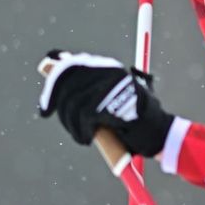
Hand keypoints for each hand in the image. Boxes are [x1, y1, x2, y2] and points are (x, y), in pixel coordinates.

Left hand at [37, 51, 173, 156]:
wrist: (159, 132)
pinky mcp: (108, 102)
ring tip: (81, 136)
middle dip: (54, 100)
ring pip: (73, 102)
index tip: (45, 104)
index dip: (54, 81)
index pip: (72, 65)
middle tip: (54, 116)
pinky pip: (84, 116)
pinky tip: (87, 139)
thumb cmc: (137, 119)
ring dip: (71, 124)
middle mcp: (108, 71)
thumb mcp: (114, 98)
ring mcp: (108, 86)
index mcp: (109, 68)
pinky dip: (81, 131)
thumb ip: (93, 88)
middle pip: (66, 80)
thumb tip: (62, 74)